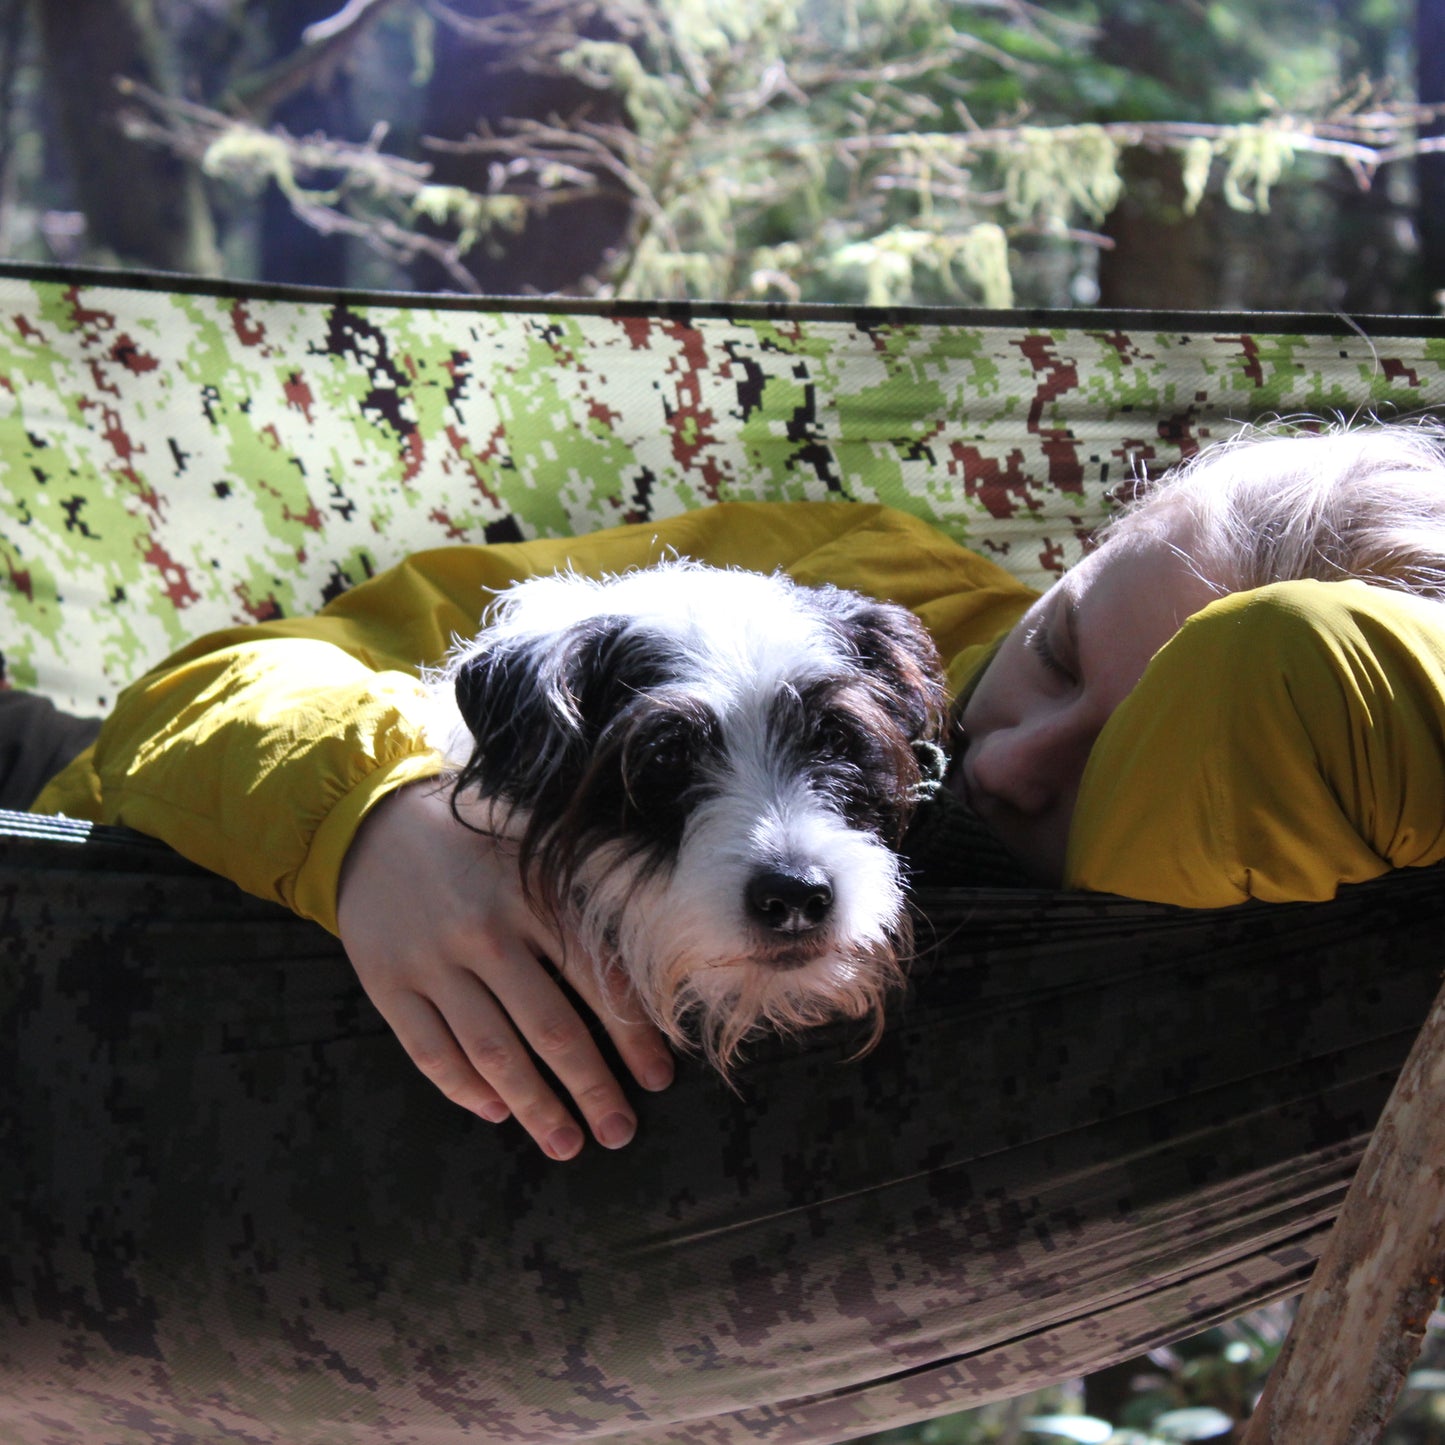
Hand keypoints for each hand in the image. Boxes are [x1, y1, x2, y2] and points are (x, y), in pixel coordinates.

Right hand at [335, 780, 674, 1159]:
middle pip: (549, 1029)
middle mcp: (484, 935)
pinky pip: (430, 1053)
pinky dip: (464, 1090)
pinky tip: (496, 1111)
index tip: (657, 1078)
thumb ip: (585, 884)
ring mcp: (431, 964)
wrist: (370, 822)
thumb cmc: (469, 837)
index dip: (631, 1035)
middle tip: (619, 1132)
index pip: (594, 980)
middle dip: (591, 1088)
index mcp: (530, 898)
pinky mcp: (387, 985)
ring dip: (534, 1106)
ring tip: (567, 1144)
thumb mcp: (532, 843)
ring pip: (492, 1052)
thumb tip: (655, 930)